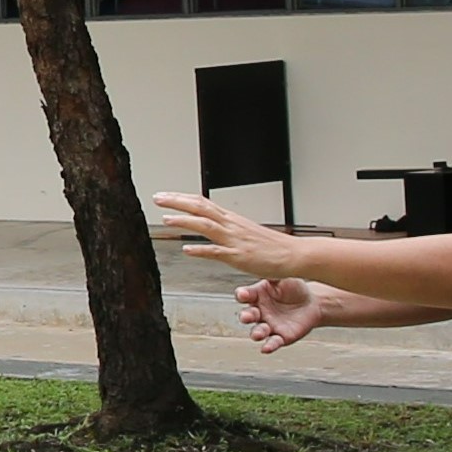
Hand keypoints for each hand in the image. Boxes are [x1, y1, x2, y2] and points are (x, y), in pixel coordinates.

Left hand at [147, 190, 302, 279]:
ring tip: (166, 219)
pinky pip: (217, 252)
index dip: (181, 198)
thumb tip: (210, 225)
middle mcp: (231, 226)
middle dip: (177, 202)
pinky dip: (201, 249)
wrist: (295, 255)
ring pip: (206, 225)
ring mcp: (235, 240)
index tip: (164, 195)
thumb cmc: (272, 246)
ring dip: (185, 221)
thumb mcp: (245, 232)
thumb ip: (226, 229)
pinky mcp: (239, 256)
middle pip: (200, 208)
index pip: (202, 202)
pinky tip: (187, 249)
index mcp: (231, 219)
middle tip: (157, 198)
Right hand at [231, 276, 332, 352]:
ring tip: (259, 333)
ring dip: (256, 333)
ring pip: (258, 331)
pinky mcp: (280, 336)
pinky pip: (272, 342)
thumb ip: (273, 274)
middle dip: (246, 316)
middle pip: (247, 315)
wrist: (313, 303)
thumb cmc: (295, 288)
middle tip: (247, 316)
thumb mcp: (284, 278)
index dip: (243, 295)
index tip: (243, 295)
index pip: (245, 295)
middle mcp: (259, 311)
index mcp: (257, 295)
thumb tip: (266, 263)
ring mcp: (268, 325)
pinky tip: (266, 348)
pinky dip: (268, 346)